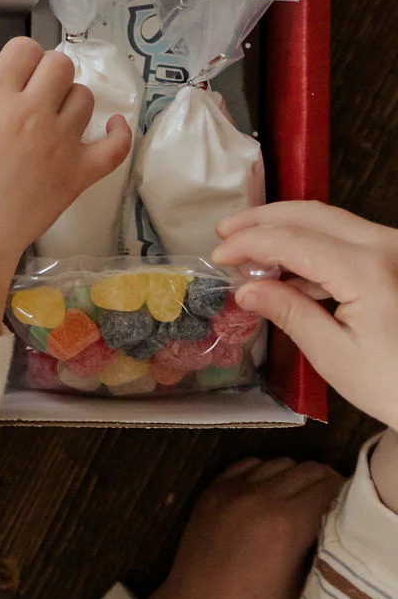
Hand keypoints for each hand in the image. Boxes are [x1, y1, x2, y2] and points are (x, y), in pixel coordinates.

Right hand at [0, 39, 131, 333]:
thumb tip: (5, 78)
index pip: (24, 48)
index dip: (22, 59)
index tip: (17, 74)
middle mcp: (30, 112)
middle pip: (60, 65)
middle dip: (48, 75)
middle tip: (37, 95)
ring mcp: (59, 142)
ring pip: (84, 97)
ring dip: (71, 102)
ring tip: (57, 118)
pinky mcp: (79, 173)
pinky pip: (116, 144)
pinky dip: (118, 132)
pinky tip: (111, 127)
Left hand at [144, 458, 342, 598]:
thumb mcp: (302, 588)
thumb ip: (320, 548)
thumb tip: (334, 522)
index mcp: (285, 523)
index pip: (329, 487)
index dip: (344, 497)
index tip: (348, 510)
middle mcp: (258, 497)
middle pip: (307, 469)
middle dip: (324, 484)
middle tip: (328, 505)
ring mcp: (231, 490)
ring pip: (279, 462)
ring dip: (294, 477)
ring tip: (297, 501)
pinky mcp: (211, 491)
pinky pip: (248, 465)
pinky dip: (264, 473)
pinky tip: (267, 495)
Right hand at [212, 201, 397, 431]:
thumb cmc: (393, 384)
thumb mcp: (335, 356)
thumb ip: (290, 313)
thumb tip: (246, 289)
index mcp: (368, 271)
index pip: (292, 240)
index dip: (249, 243)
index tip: (218, 255)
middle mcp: (385, 246)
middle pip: (311, 214)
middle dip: (263, 219)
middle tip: (225, 232)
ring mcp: (394, 248)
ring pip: (329, 219)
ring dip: (286, 228)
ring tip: (249, 248)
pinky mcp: (396, 257)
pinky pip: (347, 236)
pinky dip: (312, 243)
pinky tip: (287, 266)